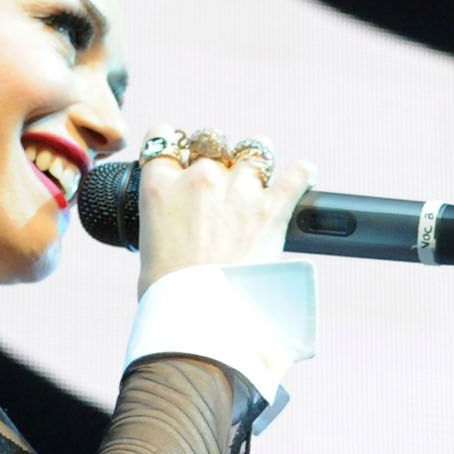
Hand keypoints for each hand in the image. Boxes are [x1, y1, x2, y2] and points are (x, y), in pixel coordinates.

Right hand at [133, 129, 314, 286]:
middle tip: (222, 186)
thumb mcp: (149, 247)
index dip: (176, 146)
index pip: (163, 138)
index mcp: (160, 187)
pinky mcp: (272, 208)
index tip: (184, 157)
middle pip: (211, 145)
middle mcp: (199, 179)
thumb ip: (161, 222)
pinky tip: (304, 174)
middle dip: (218, 161)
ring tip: (261, 177)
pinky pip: (296, 174)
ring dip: (257, 163)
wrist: (200, 316)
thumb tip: (171, 229)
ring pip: (254, 150)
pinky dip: (302, 173)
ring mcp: (238, 190)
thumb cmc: (168, 295)